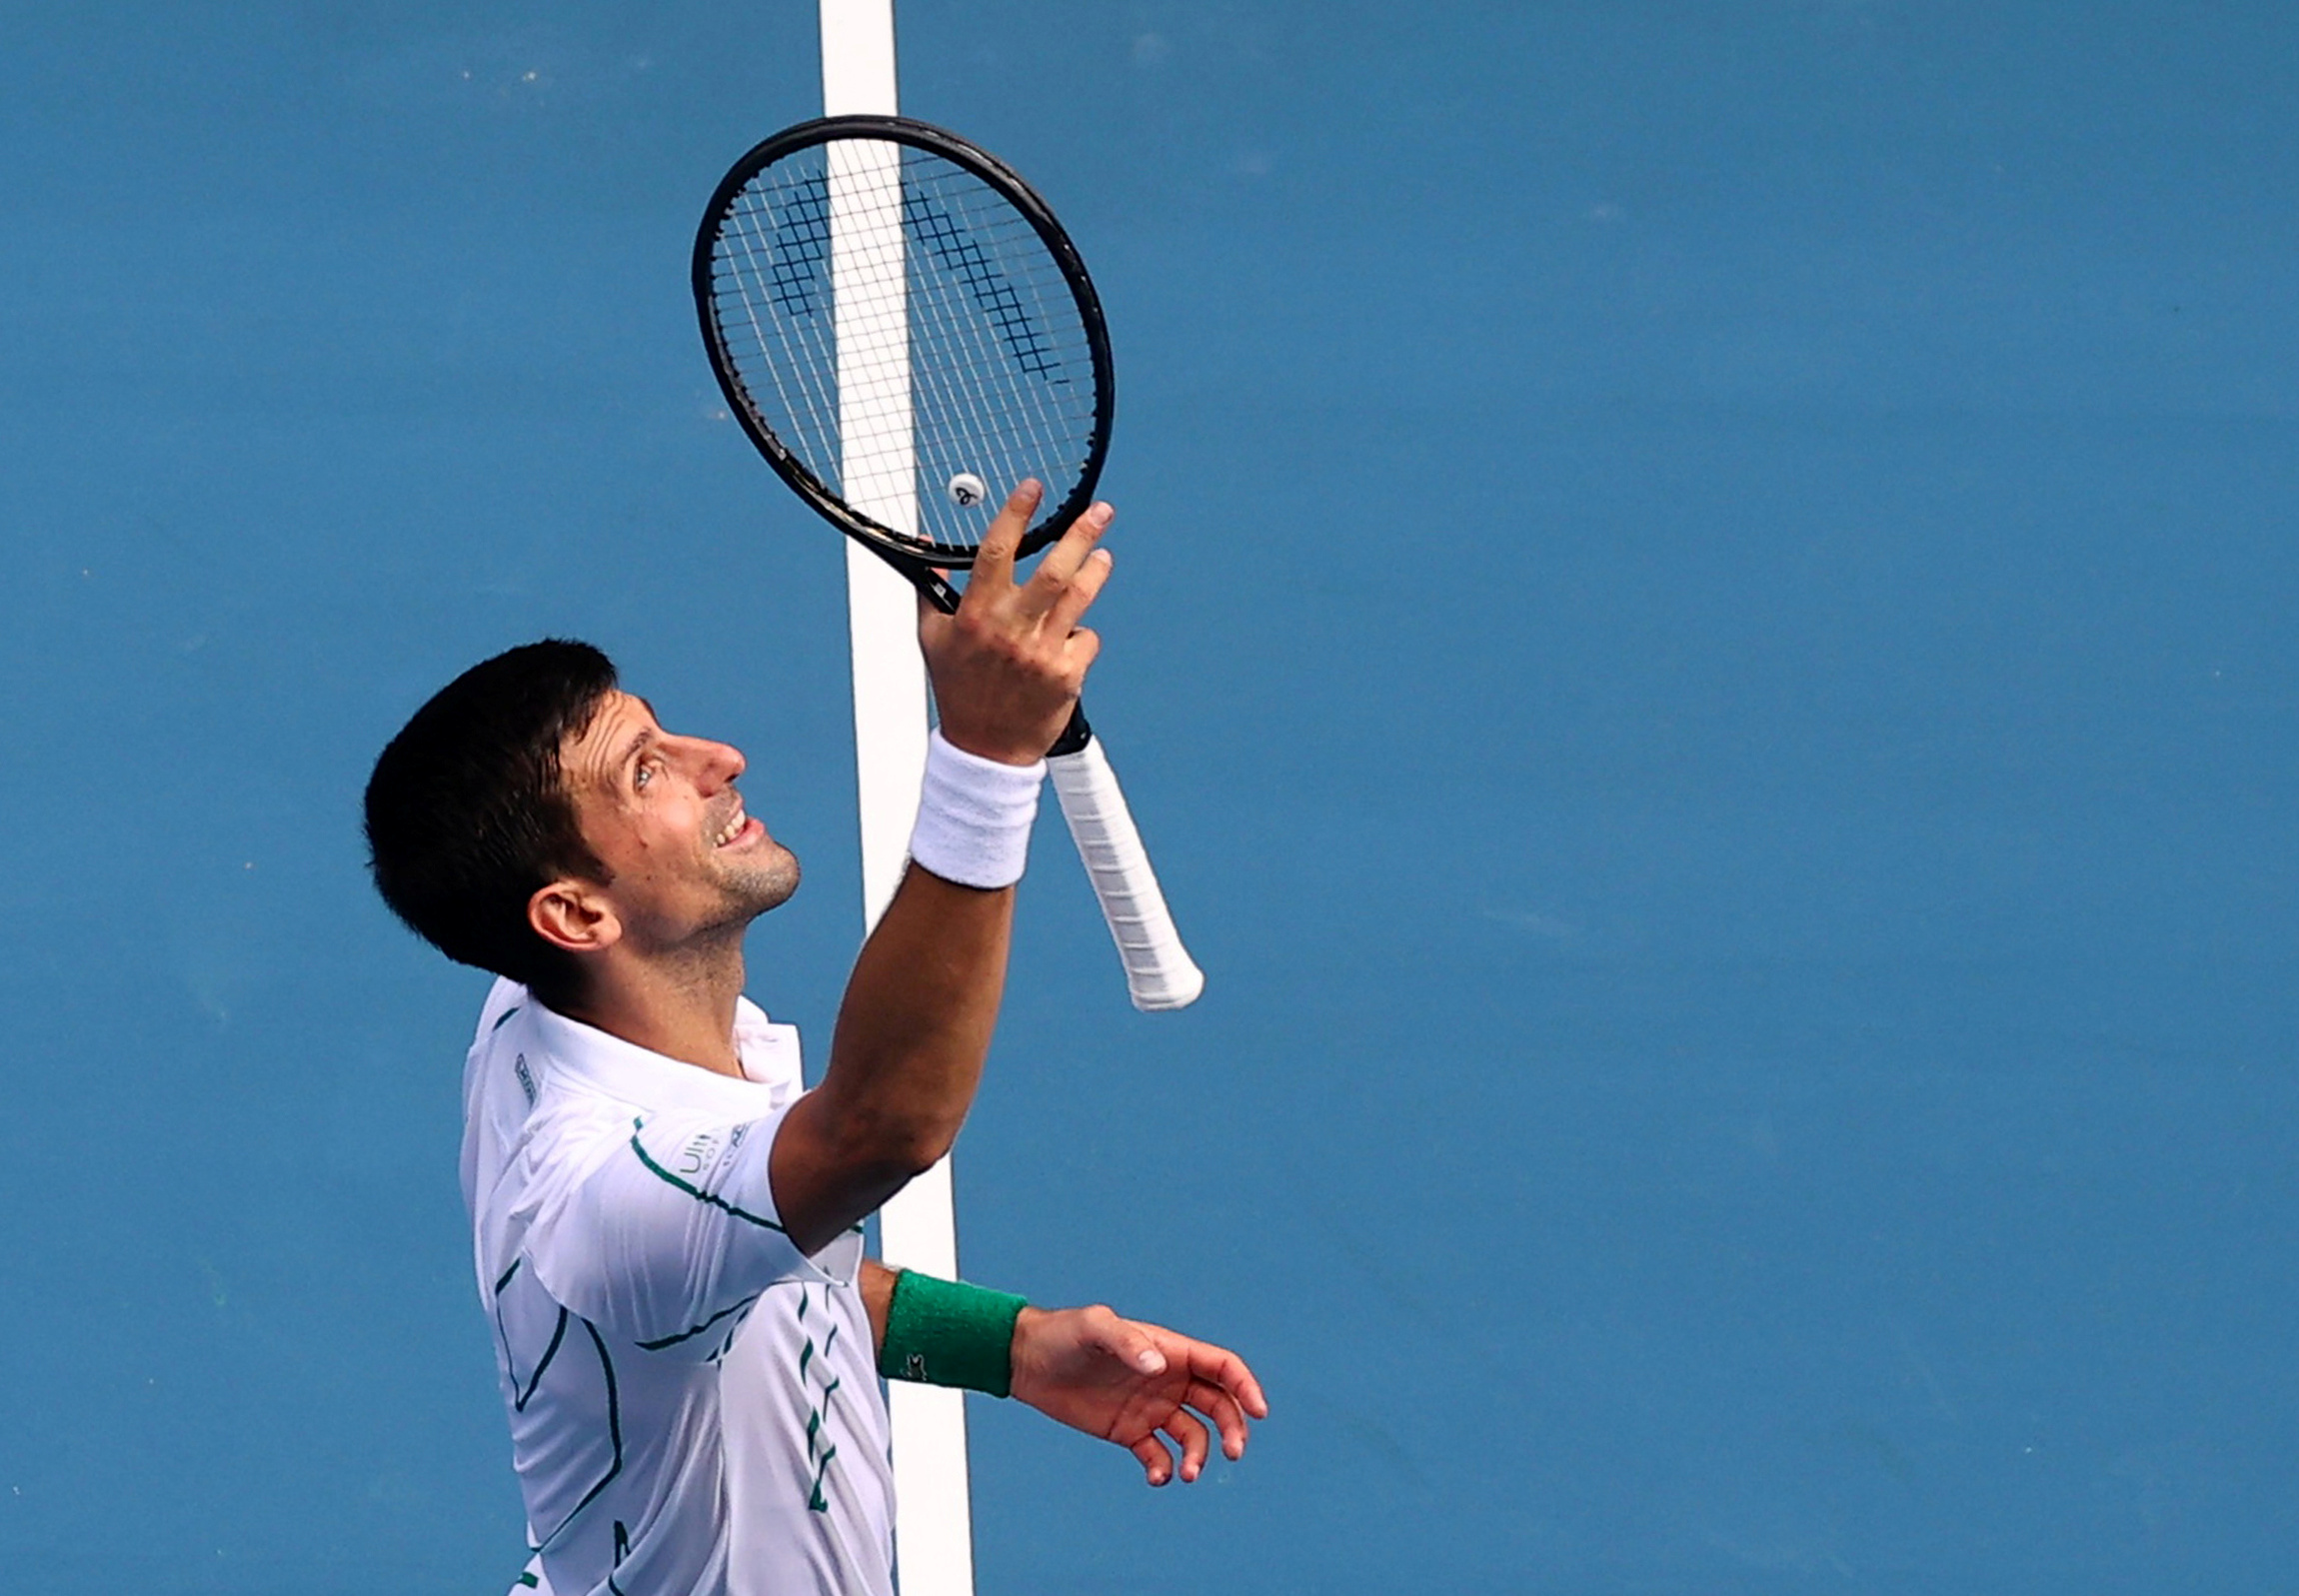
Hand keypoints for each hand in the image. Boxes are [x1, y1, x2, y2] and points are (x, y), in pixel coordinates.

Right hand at [920, 479, 1112, 765]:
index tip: (1033, 487)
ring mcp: (1042, 652)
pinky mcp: (1067, 674)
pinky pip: (1086, 638)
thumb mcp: (932, 638)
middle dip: (1082, 533)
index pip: (997, 551)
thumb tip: (928, 545)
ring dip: (1095, 570)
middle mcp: (1011, 629)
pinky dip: (1081, 634)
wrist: (986, 749)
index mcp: (976, 615)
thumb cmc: (958, 689)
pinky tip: (1070, 640)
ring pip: (1079, 597)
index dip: (1016, 514)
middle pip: (1054, 569)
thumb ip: (931, 589)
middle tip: (1101, 510)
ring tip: (1102, 556)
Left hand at [1008, 1304, 1268, 1485]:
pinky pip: (1159, 1456)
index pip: (1222, 1368)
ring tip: (1185, 1474)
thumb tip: (1160, 1366)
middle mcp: (1168, 1380)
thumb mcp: (1095, 1329)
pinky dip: (1164, 1470)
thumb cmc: (1065, 1335)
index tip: (1259, 1411)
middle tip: (1235, 1452)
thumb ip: (1128, 1343)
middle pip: (1219, 1405)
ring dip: (1198, 1456)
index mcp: (1170, 1351)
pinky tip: (1156, 1477)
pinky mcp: (1131, 1432)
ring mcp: (1151, 1408)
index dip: (1245, 1386)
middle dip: (1233, 1428)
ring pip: (1194, 1436)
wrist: (1030, 1362)